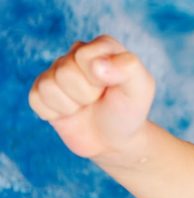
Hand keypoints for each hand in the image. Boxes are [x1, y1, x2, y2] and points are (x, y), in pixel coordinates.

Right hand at [28, 35, 154, 158]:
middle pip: (66, 71)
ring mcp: (57, 72)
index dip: (100, 77)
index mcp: (102, 46)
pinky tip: (71, 113)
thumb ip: (128, 67)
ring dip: (72, 104)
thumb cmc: (129, 110)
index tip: (113, 86)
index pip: (85, 55)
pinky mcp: (41, 91)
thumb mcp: (141, 88)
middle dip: (86, 93)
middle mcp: (77, 54)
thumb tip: (95, 65)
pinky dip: (56, 114)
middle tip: (99, 99)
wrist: (115, 140)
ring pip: (50, 86)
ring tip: (87, 105)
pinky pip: (36, 100)